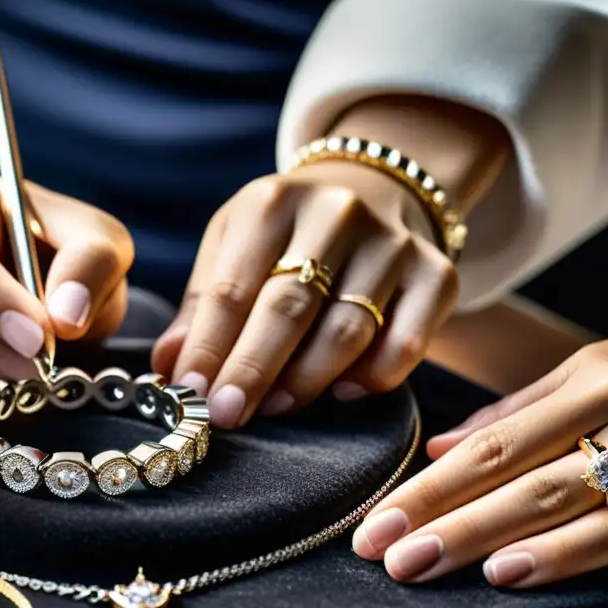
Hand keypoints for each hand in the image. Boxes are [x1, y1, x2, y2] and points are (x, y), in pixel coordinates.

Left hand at [151, 159, 457, 427]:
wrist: (370, 192)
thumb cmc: (283, 236)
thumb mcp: (232, 247)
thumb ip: (201, 307)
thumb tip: (169, 368)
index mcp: (272, 201)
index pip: (233, 287)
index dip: (209, 348)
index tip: (189, 395)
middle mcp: (337, 212)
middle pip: (290, 307)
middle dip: (253, 370)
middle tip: (227, 415)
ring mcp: (393, 242)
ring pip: (349, 330)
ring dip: (307, 380)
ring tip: (275, 407)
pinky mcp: (437, 272)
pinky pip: (407, 341)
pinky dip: (374, 376)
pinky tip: (342, 392)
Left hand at [352, 331, 607, 586]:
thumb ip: (524, 409)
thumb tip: (442, 447)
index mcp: (595, 375)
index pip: (491, 440)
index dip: (427, 484)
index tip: (375, 520)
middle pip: (510, 470)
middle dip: (437, 515)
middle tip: (377, 551)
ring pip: (558, 499)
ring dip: (481, 536)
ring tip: (422, 566)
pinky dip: (568, 553)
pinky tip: (512, 572)